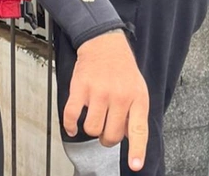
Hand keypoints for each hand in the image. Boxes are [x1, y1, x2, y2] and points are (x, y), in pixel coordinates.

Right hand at [62, 30, 149, 171]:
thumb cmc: (122, 69)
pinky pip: (71, 117)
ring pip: (91, 129)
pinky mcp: (80, 88)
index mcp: (137, 98)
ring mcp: (99, 92)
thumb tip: (127, 138)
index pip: (138, 130)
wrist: (104, 43)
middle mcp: (119, 96)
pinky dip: (69, 126)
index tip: (134, 166)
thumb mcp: (138, 89)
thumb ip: (135, 114)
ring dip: (91, 129)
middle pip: (110, 136)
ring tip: (94, 118)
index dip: (136, 150)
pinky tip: (73, 127)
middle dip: (106, 138)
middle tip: (106, 129)